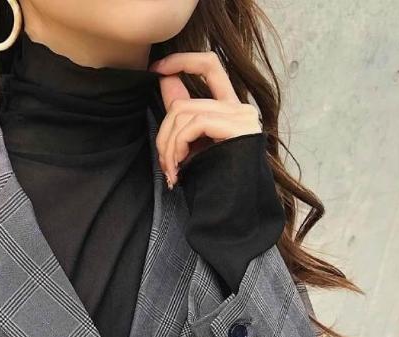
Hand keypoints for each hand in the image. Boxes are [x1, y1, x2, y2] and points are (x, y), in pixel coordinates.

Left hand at [148, 51, 261, 189]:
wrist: (233, 213)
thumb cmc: (214, 184)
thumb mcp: (193, 145)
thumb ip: (182, 115)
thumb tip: (165, 79)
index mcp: (230, 110)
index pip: (209, 65)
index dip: (181, 61)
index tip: (157, 69)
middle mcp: (239, 108)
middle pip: (183, 102)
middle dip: (163, 134)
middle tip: (164, 163)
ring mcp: (241, 116)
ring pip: (183, 114)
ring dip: (168, 146)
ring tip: (172, 172)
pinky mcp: (238, 127)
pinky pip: (194, 124)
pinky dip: (178, 146)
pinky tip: (180, 168)